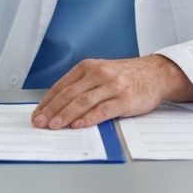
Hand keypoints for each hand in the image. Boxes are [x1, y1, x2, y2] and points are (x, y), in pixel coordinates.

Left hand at [31, 54, 192, 129]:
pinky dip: (88, 118)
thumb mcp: (101, 72)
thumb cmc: (125, 76)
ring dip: (65, 115)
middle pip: (69, 94)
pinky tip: (78, 125)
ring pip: (83, 101)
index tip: (37, 113)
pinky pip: (102, 110)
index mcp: (88, 67)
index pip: (62, 85)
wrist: (155, 73)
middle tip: (40, 122)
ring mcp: (111, 86)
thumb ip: (83, 85)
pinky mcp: (124, 99)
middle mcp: (98, 73)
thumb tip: (59, 106)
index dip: (47, 101)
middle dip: (51, 109)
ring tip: (54, 126)